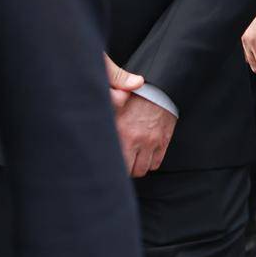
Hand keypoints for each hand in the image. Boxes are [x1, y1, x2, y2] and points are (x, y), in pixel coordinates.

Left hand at [105, 54, 173, 176]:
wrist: (160, 85)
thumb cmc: (135, 93)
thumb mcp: (114, 100)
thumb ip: (104, 112)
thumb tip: (91, 124)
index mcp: (121, 131)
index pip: (115, 163)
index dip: (111, 166)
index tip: (109, 163)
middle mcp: (136, 139)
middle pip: (129, 170)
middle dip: (125, 168)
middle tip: (122, 161)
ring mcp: (151, 141)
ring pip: (143, 169)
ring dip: (137, 166)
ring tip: (133, 159)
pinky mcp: (164, 140)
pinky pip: (156, 163)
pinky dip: (150, 162)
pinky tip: (145, 155)